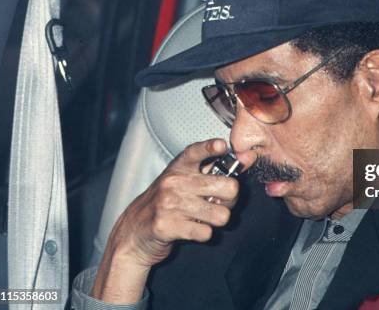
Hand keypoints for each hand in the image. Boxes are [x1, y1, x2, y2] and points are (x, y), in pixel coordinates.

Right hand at [91, 139, 255, 302]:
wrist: (135, 230)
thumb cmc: (164, 203)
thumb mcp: (181, 179)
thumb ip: (209, 170)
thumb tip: (243, 161)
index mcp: (179, 167)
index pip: (196, 151)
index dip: (210, 147)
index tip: (221, 145)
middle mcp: (175, 182)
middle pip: (229, 188)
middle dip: (230, 200)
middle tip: (219, 203)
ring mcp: (170, 204)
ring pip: (221, 215)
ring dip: (216, 220)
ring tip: (204, 217)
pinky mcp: (168, 226)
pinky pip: (206, 233)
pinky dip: (203, 234)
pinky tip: (192, 228)